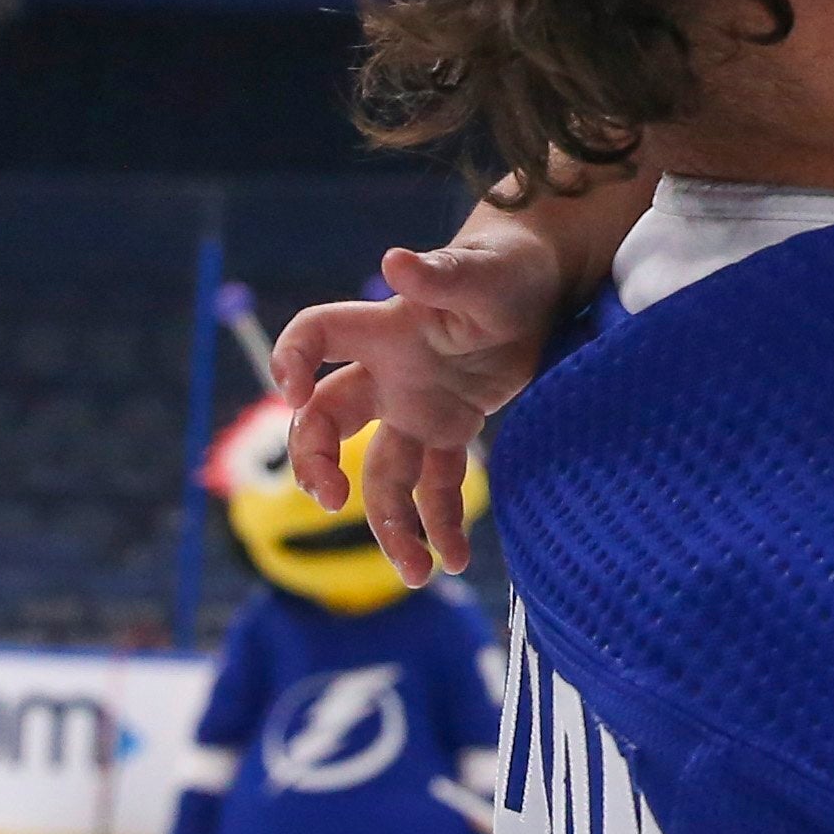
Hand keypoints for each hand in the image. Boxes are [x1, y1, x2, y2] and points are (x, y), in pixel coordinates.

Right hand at [275, 234, 558, 582]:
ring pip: (381, 473)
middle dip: (317, 464)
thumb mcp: (480, 274)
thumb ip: (439, 273)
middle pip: (327, 423)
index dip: (290, 361)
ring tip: (416, 573)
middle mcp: (388, 373)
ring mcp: (416, 406)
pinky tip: (453, 560)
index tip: (293, 392)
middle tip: (331, 501)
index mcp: (384, 329)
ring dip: (389, 525)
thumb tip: (394, 260)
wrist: (543, 285)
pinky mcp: (450, 430)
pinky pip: (436, 485)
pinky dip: (442, 523)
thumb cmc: (505, 269)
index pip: (315, 336)